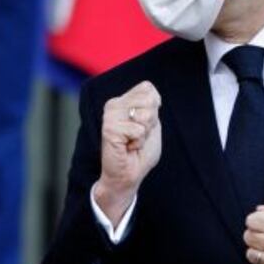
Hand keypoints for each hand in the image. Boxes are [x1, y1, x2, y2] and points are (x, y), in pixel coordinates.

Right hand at [94, 81, 162, 226]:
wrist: (128, 175)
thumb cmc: (140, 152)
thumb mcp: (152, 124)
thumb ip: (152, 106)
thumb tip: (151, 95)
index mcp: (122, 101)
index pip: (147, 88)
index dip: (154, 108)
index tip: (144, 125)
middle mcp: (113, 104)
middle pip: (149, 100)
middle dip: (151, 121)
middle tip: (138, 135)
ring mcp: (109, 116)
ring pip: (144, 115)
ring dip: (144, 133)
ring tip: (132, 141)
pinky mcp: (109, 129)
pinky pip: (138, 130)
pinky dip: (138, 142)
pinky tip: (128, 148)